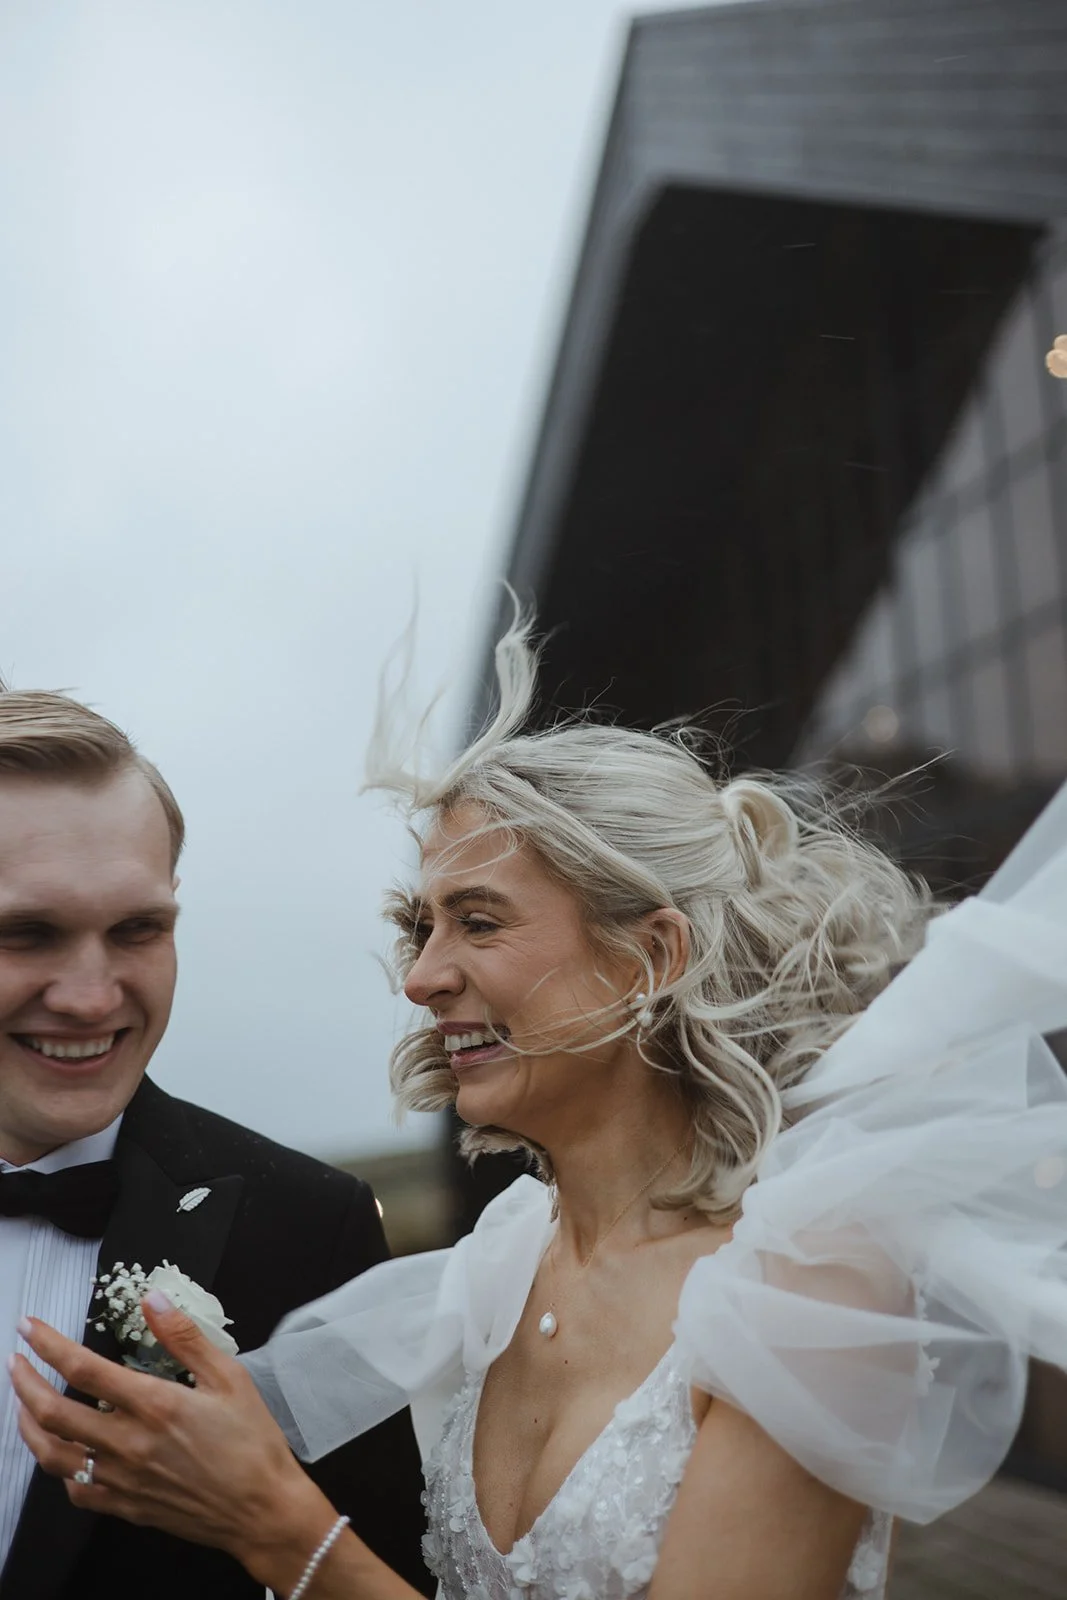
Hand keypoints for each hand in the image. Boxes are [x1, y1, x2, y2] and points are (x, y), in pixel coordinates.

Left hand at [10, 1294, 333, 1588]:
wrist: (262, 1510)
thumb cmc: (252, 1443)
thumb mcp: (229, 1377)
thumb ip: (185, 1337)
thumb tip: (154, 1301)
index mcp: (155, 1406)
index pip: (85, 1369)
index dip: (50, 1345)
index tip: (30, 1329)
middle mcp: (129, 1444)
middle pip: (55, 1413)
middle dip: (25, 1383)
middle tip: (16, 1362)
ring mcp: (122, 1479)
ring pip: (53, 1455)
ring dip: (29, 1426)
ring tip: (23, 1405)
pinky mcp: (125, 1506)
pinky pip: (75, 1490)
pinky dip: (58, 1469)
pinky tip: (62, 1454)